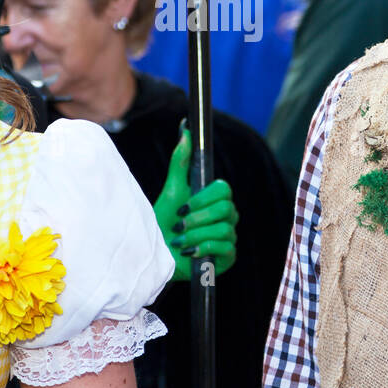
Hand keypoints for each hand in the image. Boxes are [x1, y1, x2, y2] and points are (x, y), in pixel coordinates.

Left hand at [151, 127, 238, 280]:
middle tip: (178, 224)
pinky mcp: (228, 257)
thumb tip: (185, 130)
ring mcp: (229, 236)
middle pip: (225, 209)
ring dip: (195, 235)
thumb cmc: (165, 221)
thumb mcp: (172, 190)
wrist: (158, 254)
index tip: (184, 205)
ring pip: (223, 230)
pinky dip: (203, 249)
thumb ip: (180, 161)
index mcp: (215, 199)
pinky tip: (189, 252)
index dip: (204, 198)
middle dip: (197, 218)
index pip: (223, 189)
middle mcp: (227, 216)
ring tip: (179, 241)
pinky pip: (225, 248)